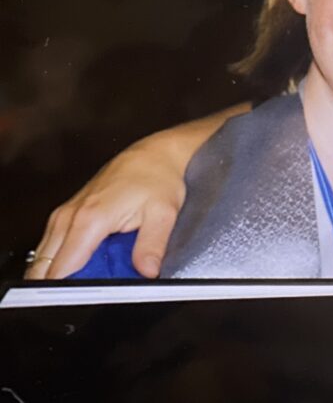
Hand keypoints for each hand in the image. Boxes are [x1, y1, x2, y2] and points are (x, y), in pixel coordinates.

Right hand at [24, 141, 185, 279]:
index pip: (62, 270)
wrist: (153, 155)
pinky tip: (88, 261)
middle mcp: (70, 216)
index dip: (70, 291)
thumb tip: (147, 272)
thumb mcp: (164, 213)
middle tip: (90, 291)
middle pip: (46, 268)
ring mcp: (64, 214)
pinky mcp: (66, 213)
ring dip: (62, 272)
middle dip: (62, 286)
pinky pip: (53, 246)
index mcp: (90, 219)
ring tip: (92, 276)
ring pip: (45, 258)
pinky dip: (63, 259)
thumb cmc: (158, 178)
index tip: (85, 300)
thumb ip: (152, 246)